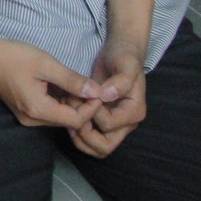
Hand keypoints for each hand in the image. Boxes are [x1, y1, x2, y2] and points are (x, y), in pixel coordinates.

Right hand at [0, 35, 104, 130]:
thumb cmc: (11, 56)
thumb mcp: (45, 63)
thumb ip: (72, 80)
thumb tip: (97, 92)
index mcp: (38, 110)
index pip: (76, 120)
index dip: (91, 108)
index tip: (99, 91)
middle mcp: (32, 120)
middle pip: (68, 120)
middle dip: (82, 105)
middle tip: (87, 85)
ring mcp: (26, 117)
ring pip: (59, 116)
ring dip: (70, 102)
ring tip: (74, 82)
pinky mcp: (23, 111)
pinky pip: (48, 111)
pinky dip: (58, 101)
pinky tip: (58, 84)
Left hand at [68, 38, 145, 157]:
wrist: (120, 52)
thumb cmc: (124, 57)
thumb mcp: (125, 64)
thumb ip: (120, 81)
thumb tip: (106, 95)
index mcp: (133, 112)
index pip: (108, 125)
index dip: (91, 113)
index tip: (81, 95)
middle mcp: (125, 123)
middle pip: (104, 146)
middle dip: (83, 133)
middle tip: (69, 112)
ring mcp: (114, 124)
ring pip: (94, 147)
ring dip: (77, 135)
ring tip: (66, 113)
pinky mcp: (101, 121)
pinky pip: (88, 137)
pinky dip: (76, 131)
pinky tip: (66, 112)